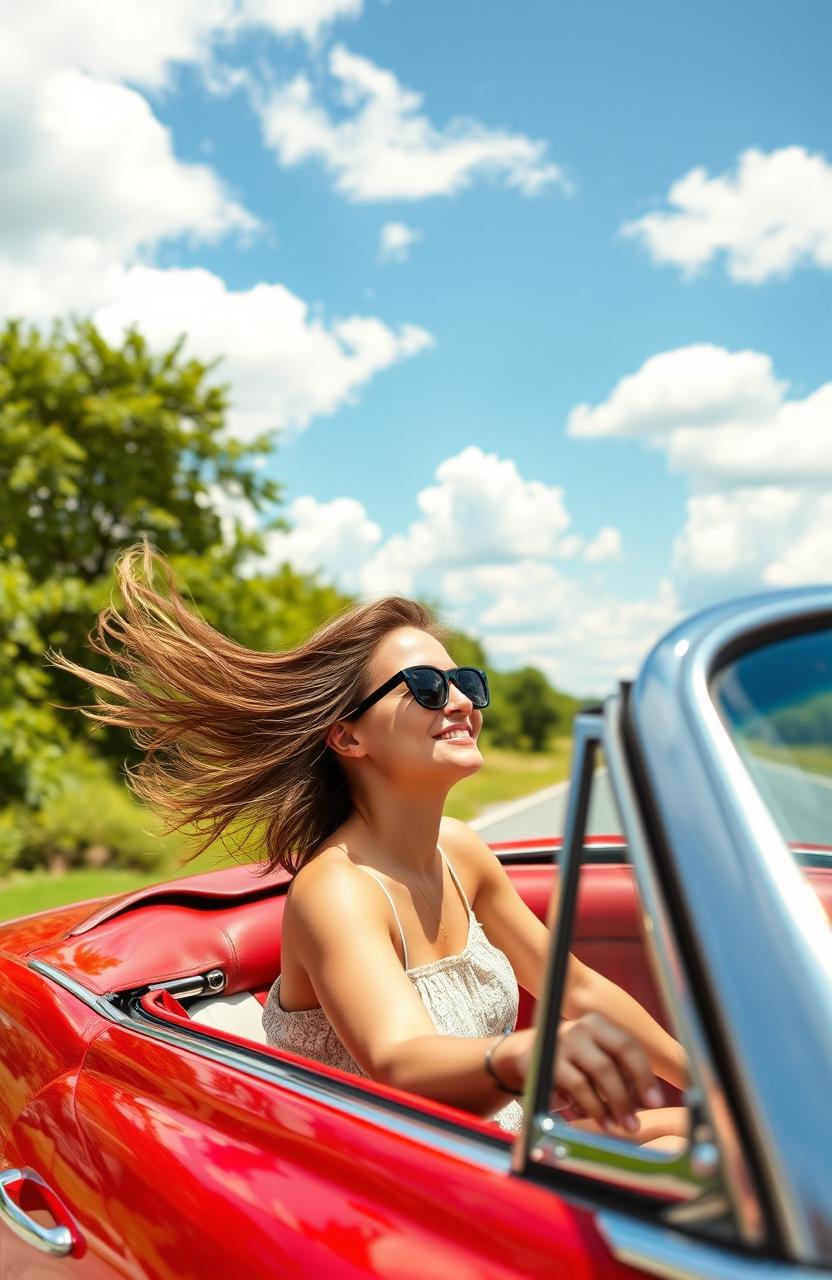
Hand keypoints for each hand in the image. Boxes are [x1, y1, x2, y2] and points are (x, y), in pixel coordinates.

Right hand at [551, 1013, 663, 1132]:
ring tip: (619, 1125)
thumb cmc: (573, 1060)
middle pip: (612, 1062)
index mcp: (599, 1024)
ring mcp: (562, 1043)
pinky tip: (600, 1120)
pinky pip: (577, 1087)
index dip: (644, 1075)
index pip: (628, 1046)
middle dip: (626, 1097)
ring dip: (611, 1106)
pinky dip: (591, 1107)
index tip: (656, 1101)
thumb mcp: (596, 1055)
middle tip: (634, 1123)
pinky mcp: (547, 1061)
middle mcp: (581, 1029)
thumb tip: (648, 1099)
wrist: (526, 1054)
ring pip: (596, 1075)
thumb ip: (620, 1072)